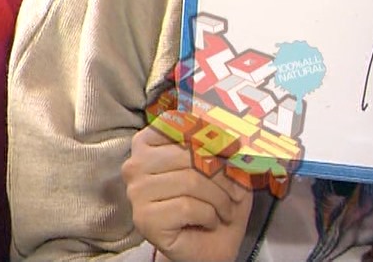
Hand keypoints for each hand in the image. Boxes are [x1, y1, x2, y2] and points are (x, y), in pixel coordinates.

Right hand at [122, 115, 252, 261]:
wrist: (208, 247)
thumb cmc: (213, 205)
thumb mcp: (224, 169)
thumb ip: (222, 147)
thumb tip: (233, 131)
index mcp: (148, 144)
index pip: (177, 125)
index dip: (210, 135)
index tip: (234, 149)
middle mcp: (135, 164)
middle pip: (189, 154)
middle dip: (223, 176)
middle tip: (236, 193)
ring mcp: (136, 192)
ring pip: (190, 181)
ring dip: (220, 200)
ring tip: (225, 211)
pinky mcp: (144, 218)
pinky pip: (187, 207)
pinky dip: (210, 216)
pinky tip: (208, 222)